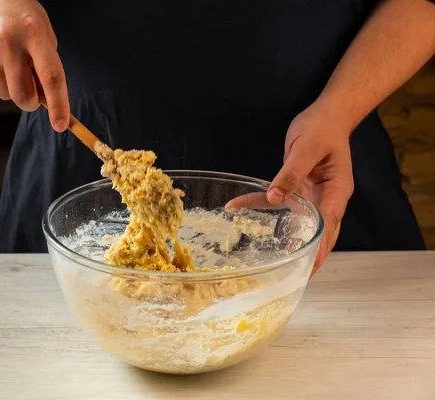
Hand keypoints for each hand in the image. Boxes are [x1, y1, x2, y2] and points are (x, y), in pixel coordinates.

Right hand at [0, 0, 68, 130]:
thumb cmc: (18, 14)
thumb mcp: (41, 30)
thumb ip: (46, 63)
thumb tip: (47, 99)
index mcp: (33, 32)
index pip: (51, 77)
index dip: (58, 105)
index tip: (60, 125)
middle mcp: (7, 41)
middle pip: (23, 95)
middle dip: (31, 101)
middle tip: (33, 92)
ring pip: (4, 94)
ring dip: (11, 87)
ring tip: (9, 62)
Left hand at [268, 102, 354, 276]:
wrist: (327, 114)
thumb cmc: (322, 128)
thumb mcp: (305, 149)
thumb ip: (290, 174)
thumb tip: (274, 197)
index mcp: (337, 191)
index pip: (328, 225)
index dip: (318, 247)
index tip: (309, 267)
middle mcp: (329, 197)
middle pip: (322, 233)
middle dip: (311, 255)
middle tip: (296, 277)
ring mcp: (316, 194)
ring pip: (303, 223)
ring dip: (291, 240)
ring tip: (278, 261)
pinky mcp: (302, 188)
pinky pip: (283, 202)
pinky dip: (264, 206)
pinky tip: (240, 207)